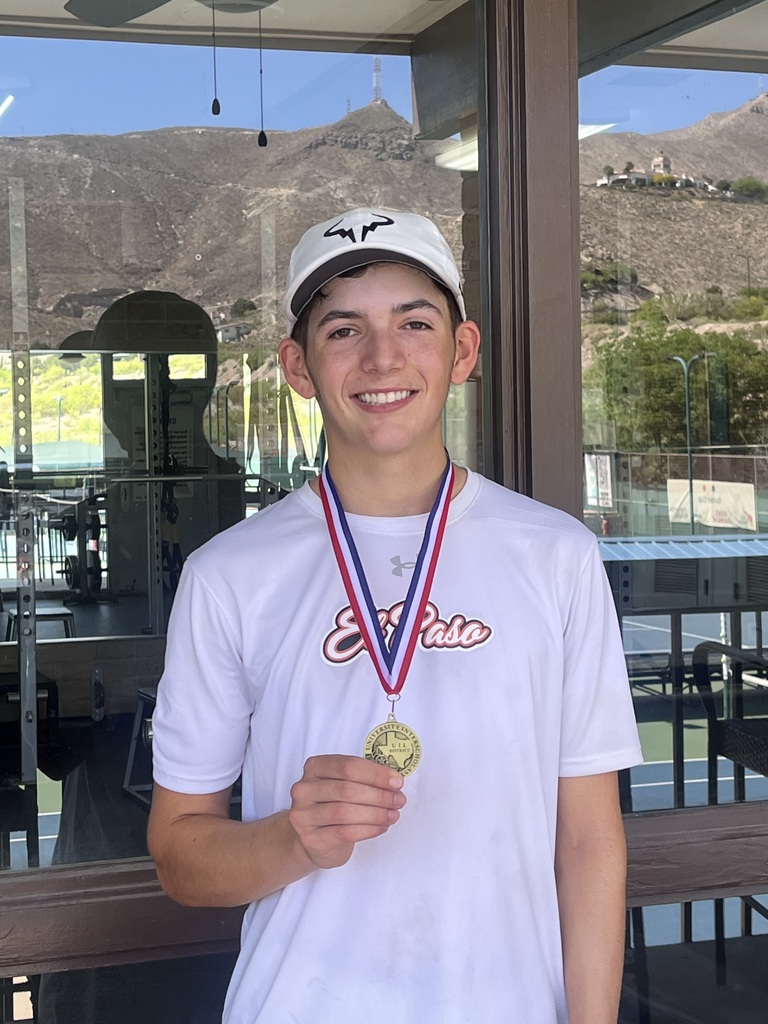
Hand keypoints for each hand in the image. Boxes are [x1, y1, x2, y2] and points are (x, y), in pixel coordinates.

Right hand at [288, 754, 405, 868]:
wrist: (313, 840)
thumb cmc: (333, 806)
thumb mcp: (344, 784)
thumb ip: (364, 779)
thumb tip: (393, 781)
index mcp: (315, 767)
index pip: (348, 766)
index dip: (375, 774)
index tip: (396, 781)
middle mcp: (304, 789)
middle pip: (347, 789)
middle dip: (379, 795)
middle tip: (398, 800)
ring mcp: (304, 814)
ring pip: (345, 812)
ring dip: (376, 814)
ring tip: (392, 815)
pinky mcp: (311, 838)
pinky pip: (344, 833)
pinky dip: (368, 830)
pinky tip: (381, 827)